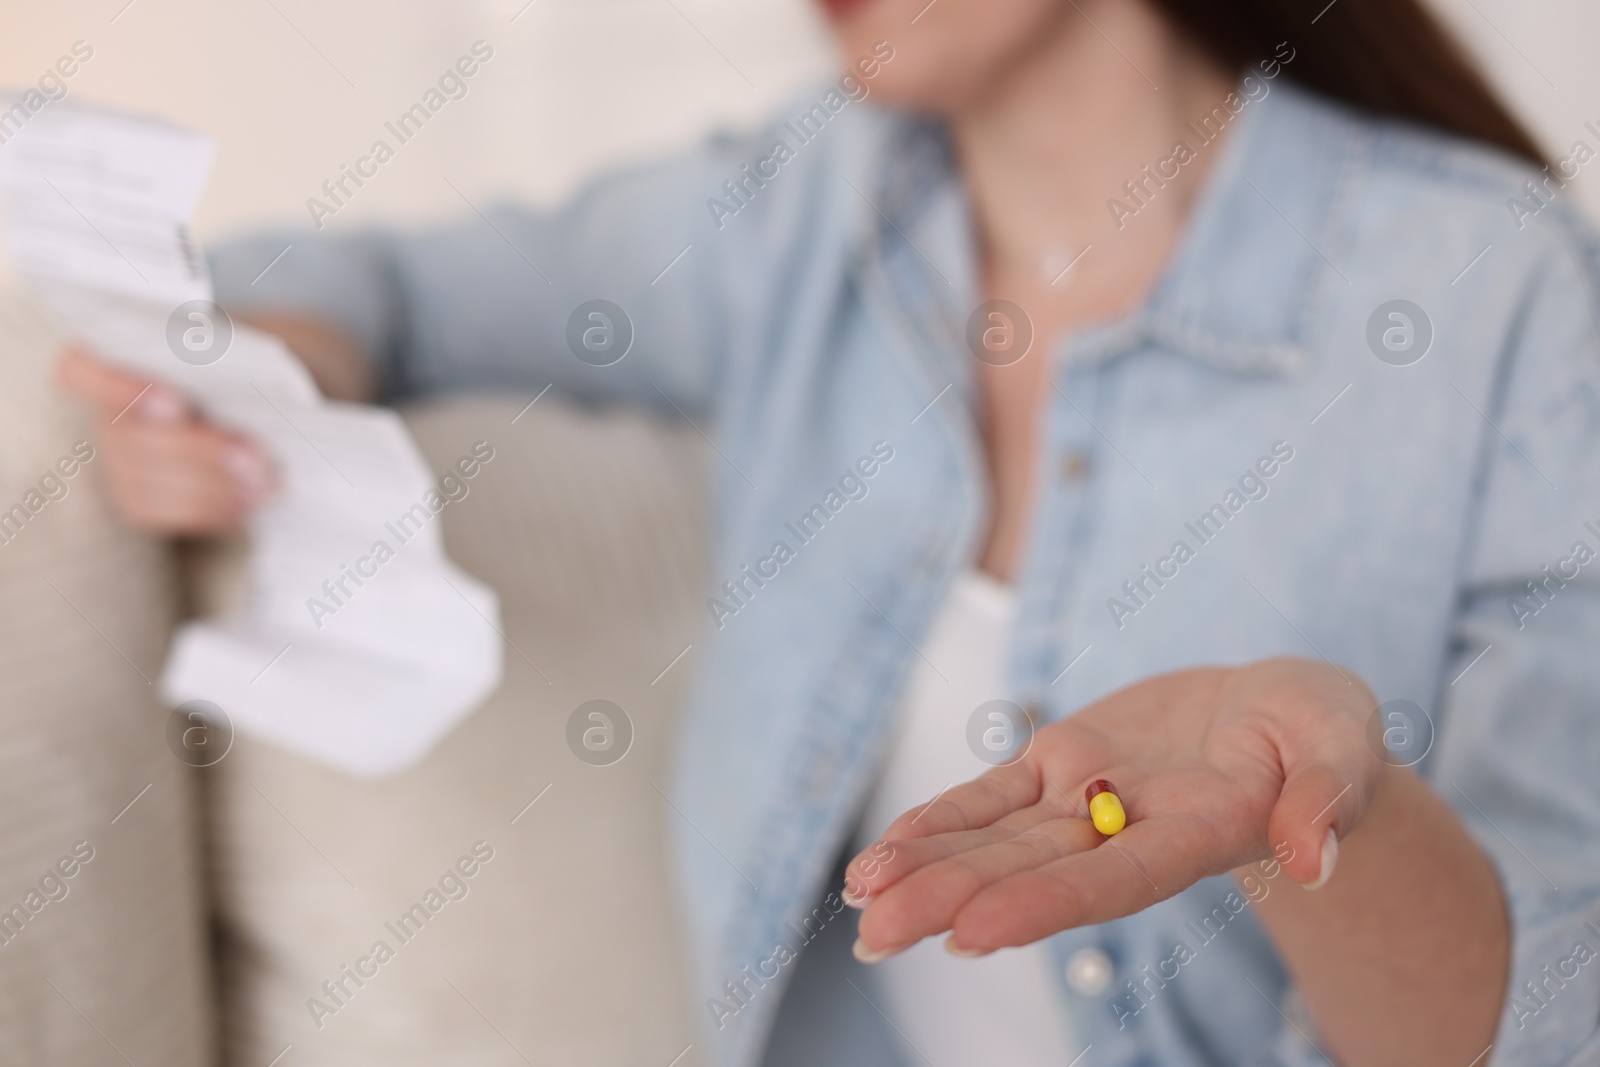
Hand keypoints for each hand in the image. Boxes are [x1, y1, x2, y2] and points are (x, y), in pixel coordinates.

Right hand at [56, 345, 275, 532]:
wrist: (244, 410)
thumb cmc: (232, 374)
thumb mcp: (229, 358)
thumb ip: (223, 366)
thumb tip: (245, 388)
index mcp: (108, 365)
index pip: (78, 371)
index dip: (117, 388)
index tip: (173, 402)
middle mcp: (104, 417)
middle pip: (134, 439)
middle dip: (201, 452)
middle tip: (254, 458)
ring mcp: (117, 464)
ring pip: (151, 485)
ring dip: (214, 487)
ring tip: (264, 484)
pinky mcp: (138, 502)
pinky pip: (168, 514)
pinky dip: (213, 509)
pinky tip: (249, 502)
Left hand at [844, 657, 1384, 958]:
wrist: (1279, 713)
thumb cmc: (1321, 730)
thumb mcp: (1343, 745)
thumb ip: (1330, 798)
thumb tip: (1316, 859)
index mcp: (1197, 835)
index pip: (1114, 878)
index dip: (1044, 903)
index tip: (972, 934)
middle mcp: (1128, 830)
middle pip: (1032, 871)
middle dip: (951, 899)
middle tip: (874, 935)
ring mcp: (1088, 800)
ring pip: (997, 839)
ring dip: (927, 868)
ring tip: (860, 898)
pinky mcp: (1062, 763)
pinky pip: (991, 795)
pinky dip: (939, 821)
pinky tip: (883, 853)